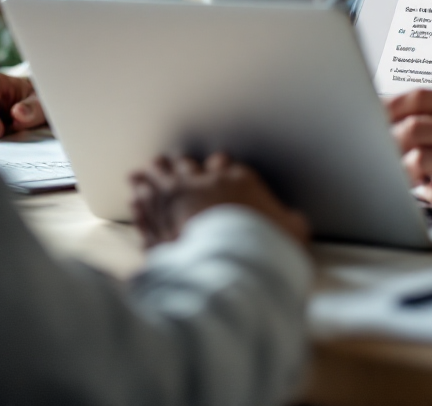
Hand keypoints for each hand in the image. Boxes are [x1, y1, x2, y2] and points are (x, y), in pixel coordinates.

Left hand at [129, 153, 309, 248]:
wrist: (233, 270)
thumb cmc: (266, 247)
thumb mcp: (293, 231)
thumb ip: (291, 222)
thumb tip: (296, 223)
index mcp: (236, 180)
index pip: (222, 163)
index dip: (216, 165)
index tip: (214, 166)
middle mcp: (203, 186)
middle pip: (184, 167)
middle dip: (175, 165)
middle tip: (164, 162)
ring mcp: (176, 206)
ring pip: (158, 182)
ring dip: (150, 177)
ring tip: (141, 173)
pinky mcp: (158, 231)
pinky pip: (144, 211)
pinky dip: (139, 204)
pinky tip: (134, 201)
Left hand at [388, 87, 431, 210]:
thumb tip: (391, 109)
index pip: (419, 97)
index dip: (387, 107)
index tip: (368, 115)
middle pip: (414, 129)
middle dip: (388, 141)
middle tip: (376, 150)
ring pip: (422, 161)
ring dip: (402, 170)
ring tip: (399, 172)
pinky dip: (426, 192)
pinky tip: (428, 189)